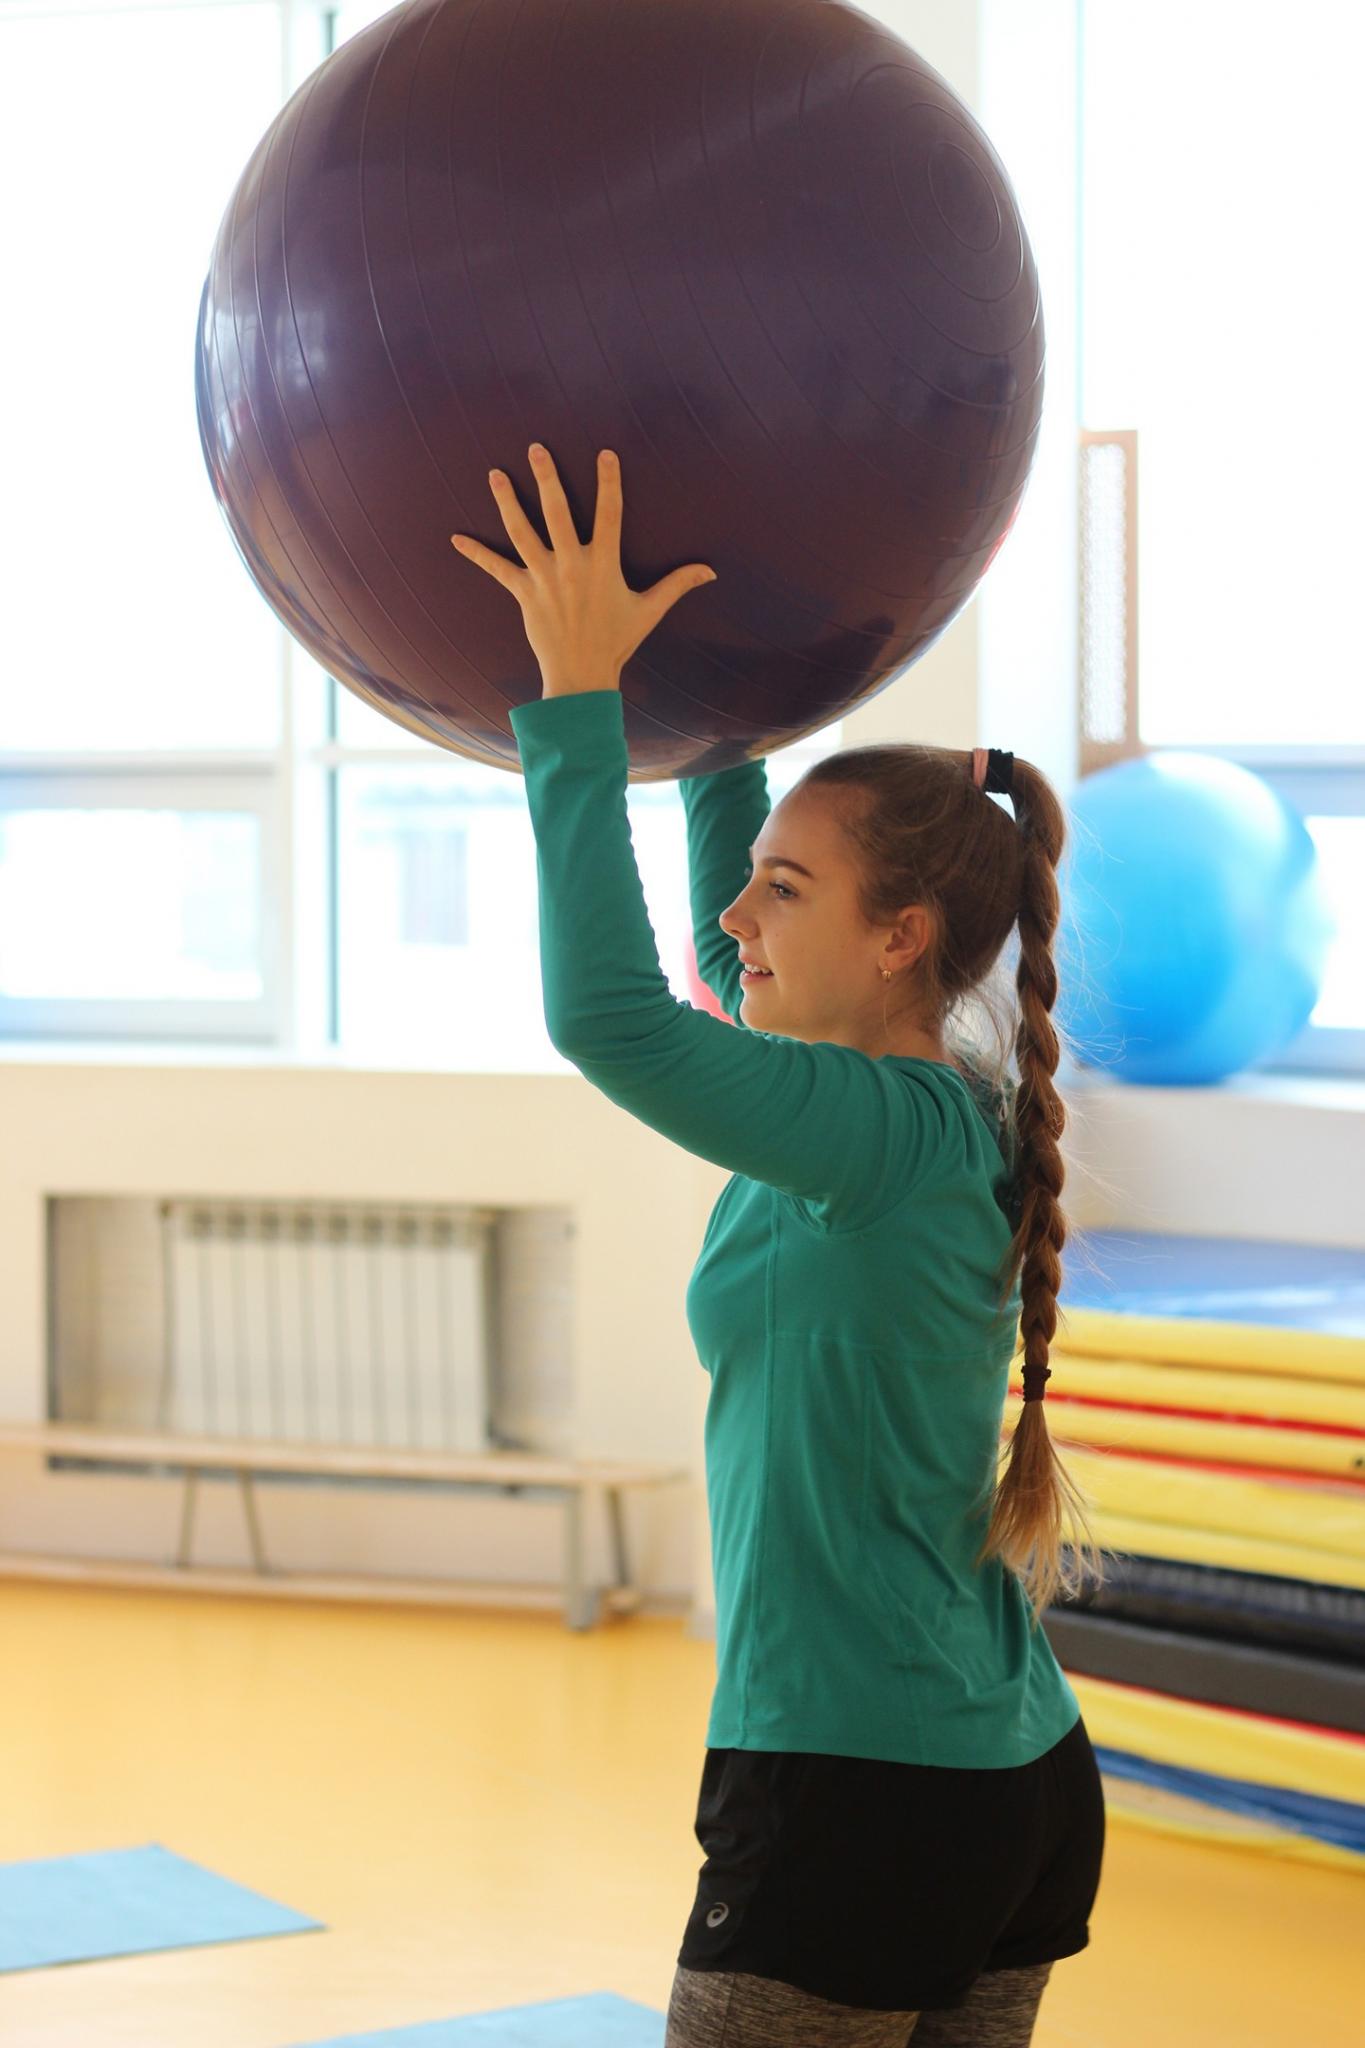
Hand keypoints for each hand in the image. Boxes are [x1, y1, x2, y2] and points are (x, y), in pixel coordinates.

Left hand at [450, 443, 715, 696]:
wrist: (582, 676)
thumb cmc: (617, 641)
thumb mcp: (650, 610)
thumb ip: (677, 584)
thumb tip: (710, 571)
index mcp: (603, 564)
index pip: (609, 514)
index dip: (608, 482)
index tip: (605, 453)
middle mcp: (572, 565)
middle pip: (557, 512)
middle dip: (547, 477)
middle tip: (536, 447)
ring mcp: (545, 578)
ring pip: (522, 531)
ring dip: (506, 501)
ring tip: (495, 473)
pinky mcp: (524, 594)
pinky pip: (497, 569)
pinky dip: (476, 554)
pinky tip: (455, 538)